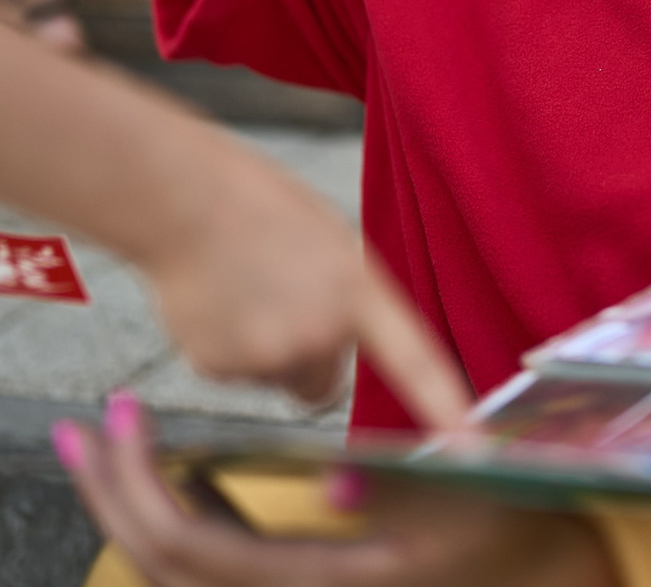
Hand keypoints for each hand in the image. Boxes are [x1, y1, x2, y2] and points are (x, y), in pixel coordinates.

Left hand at [57, 394, 617, 586]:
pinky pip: (212, 561)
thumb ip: (401, 487)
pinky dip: (179, 516)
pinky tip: (178, 470)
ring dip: (130, 507)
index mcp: (329, 583)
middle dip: (113, 496)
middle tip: (82, 426)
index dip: (145, 489)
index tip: (120, 414)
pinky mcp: (293, 579)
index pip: (201, 551)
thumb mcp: (470, 503)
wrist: (535, 575)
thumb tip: (332, 480)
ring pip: (176, 569)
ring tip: (100, 444)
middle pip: (166, 566)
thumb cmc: (511, 529)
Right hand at [139, 121, 467, 421]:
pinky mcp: (220, 369)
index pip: (415, 362)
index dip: (445, 412)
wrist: (179, 198)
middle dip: (309, 355)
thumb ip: (347, 297)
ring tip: (242, 288)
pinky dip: (226, 348)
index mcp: (356, 289)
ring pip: (277, 376)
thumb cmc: (255, 203)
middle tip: (280, 299)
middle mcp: (319, 331)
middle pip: (326, 380)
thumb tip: (338, 339)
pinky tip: (214, 300)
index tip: (471, 452)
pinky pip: (236, 375)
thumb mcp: (327, 240)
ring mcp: (269, 355)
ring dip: (265, 348)